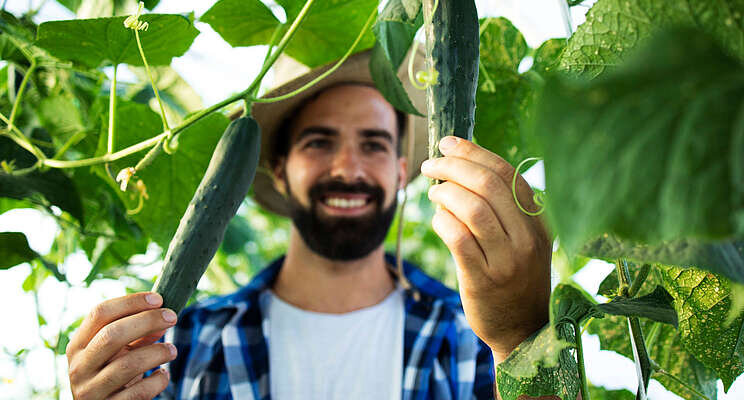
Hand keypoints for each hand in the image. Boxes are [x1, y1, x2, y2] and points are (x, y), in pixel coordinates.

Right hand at [66, 292, 177, 399]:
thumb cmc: (111, 375)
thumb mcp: (117, 352)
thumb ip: (135, 334)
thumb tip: (162, 315)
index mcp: (78, 346)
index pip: (99, 313)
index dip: (131, 302)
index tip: (158, 298)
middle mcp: (79, 367)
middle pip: (112, 335)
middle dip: (147, 321)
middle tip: (172, 317)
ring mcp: (91, 391)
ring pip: (127, 365)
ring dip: (157, 352)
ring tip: (172, 350)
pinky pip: (138, 392)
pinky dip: (158, 380)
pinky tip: (163, 374)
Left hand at [421, 136, 551, 361]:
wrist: (523, 330)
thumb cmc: (515, 277)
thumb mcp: (522, 240)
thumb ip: (503, 208)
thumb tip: (462, 169)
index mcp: (538, 221)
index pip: (507, 173)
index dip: (474, 152)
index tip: (449, 143)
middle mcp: (527, 237)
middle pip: (487, 185)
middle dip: (453, 166)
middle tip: (430, 164)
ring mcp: (507, 260)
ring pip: (472, 208)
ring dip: (444, 192)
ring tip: (432, 192)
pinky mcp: (483, 280)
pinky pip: (458, 238)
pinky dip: (442, 221)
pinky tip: (436, 218)